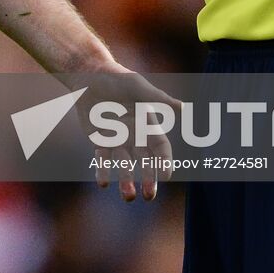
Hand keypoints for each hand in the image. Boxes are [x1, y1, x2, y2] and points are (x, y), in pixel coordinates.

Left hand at [81, 68, 181, 201]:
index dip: (164, 162)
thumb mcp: (138, 87)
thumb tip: (183, 108)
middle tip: (149, 196)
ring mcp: (118, 140)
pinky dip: (103, 172)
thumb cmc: (117, 78)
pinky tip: (103, 184)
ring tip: (128, 197)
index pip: (160, 148)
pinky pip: (103, 160)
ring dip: (127, 181)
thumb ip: (158, 99)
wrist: (91, 75)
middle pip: (145, 162)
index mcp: (148, 124)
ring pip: (125, 165)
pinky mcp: (100, 141)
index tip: (166, 176)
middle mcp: (135, 135)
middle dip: (149, 179)